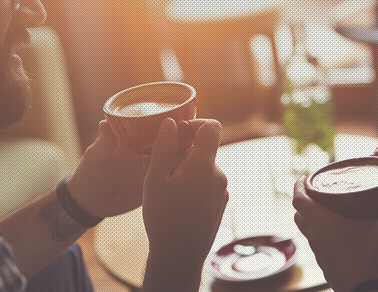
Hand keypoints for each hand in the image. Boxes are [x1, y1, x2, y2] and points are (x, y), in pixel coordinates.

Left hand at [66, 119, 204, 218]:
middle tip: (204, 138)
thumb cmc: (89, 176)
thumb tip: (105, 123)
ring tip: (206, 157)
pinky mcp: (159, 182)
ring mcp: (155, 165)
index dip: (175, 121)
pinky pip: (176, 176)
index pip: (159, 125)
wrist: (90, 204)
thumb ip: (102, 143)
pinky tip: (199, 176)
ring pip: (179, 156)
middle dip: (190, 136)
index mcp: (136, 138)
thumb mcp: (95, 158)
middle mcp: (149, 149)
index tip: (188, 121)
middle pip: (175, 138)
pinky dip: (188, 174)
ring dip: (192, 155)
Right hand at [142, 118, 227, 285]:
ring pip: (204, 169)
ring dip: (188, 172)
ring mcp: (222, 191)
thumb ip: (164, 147)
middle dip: (185, 154)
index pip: (212, 128)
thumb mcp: (155, 179)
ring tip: (168, 191)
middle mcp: (219, 175)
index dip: (196, 123)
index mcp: (203, 165)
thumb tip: (171, 123)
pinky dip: (194, 186)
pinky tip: (179, 203)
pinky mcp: (221, 203)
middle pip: (204, 150)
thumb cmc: (163, 217)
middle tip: (163, 169)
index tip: (179, 133)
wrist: (179, 254)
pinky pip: (208, 185)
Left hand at [293, 177, 377, 291]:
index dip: (299, 185)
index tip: (306, 177)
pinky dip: (323, 236)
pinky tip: (341, 235)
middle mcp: (317, 238)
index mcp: (324, 223)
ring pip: (308, 232)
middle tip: (320, 192)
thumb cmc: (374, 261)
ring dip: (313, 219)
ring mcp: (320, 255)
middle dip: (305, 201)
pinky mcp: (328, 268)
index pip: (299, 199)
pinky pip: (319, 247)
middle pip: (299, 215)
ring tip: (331, 211)